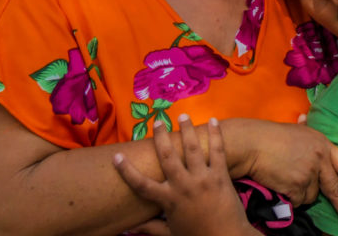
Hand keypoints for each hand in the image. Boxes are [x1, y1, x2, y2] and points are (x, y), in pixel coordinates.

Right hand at [114, 116, 256, 235]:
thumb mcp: (170, 234)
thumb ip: (151, 227)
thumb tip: (128, 227)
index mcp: (168, 201)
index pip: (142, 184)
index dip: (127, 171)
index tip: (117, 156)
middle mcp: (183, 186)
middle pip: (168, 156)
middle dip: (161, 136)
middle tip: (157, 120)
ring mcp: (203, 179)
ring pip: (192, 148)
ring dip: (187, 129)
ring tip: (182, 114)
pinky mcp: (221, 175)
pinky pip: (218, 151)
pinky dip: (216, 134)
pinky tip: (213, 121)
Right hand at [228, 119, 337, 231]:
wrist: (253, 144)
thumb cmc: (271, 136)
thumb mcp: (295, 130)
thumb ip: (304, 129)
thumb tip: (304, 115)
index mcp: (324, 145)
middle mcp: (320, 161)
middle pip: (337, 190)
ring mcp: (309, 175)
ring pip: (310, 196)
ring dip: (300, 192)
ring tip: (285, 175)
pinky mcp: (297, 188)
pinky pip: (296, 201)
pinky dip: (289, 197)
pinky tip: (280, 182)